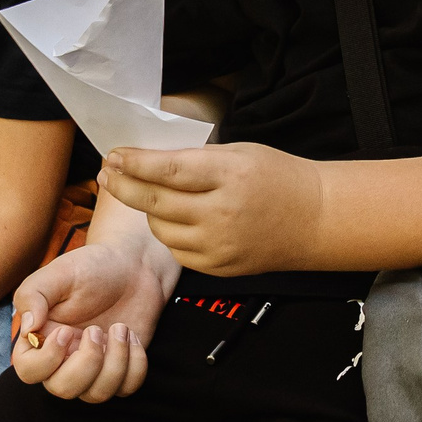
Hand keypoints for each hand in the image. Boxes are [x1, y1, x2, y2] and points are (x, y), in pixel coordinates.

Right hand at [11, 235, 176, 400]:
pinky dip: (134, 366)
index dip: (46, 360)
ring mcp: (93, 367)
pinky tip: (133, 337)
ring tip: (121, 328)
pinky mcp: (121, 368)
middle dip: (86, 364)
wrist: (134, 266)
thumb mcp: (59, 272)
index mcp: (42, 338)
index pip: (28, 371)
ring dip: (114, 363)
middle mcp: (64, 358)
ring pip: (95, 395)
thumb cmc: (92, 267)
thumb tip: (27, 329)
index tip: (67, 331)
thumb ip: (34, 295)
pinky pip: (125, 389)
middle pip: (62, 389)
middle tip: (97, 329)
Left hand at [98, 143, 325, 274]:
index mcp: (229, 175)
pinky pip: (178, 250)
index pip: (168, 170)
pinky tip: (178, 219)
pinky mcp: (219, 268)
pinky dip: (171, 233)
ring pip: (161, 229)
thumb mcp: (239, 153)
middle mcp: (222, 213)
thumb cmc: (277, 177)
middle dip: (124, 187)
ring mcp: (220, 245)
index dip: (135, 163)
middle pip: (155, 202)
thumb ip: (196, 159)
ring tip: (152, 195)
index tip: (113, 155)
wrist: (314, 220)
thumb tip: (147, 161)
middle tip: (106, 175)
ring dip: (149, 211)